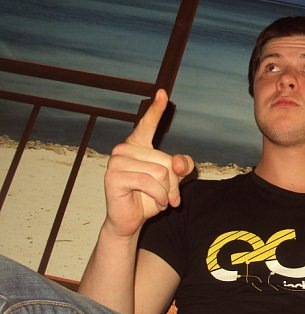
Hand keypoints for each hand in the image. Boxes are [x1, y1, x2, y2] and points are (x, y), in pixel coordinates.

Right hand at [103, 89, 193, 237]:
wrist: (131, 221)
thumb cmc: (150, 198)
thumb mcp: (173, 181)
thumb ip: (181, 167)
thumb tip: (178, 162)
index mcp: (138, 145)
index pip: (148, 124)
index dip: (156, 109)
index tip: (163, 93)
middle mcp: (124, 149)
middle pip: (166, 160)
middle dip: (174, 183)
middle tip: (170, 197)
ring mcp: (116, 161)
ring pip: (160, 172)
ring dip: (166, 191)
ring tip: (161, 200)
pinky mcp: (114, 176)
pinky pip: (149, 182)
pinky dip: (159, 196)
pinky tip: (157, 204)